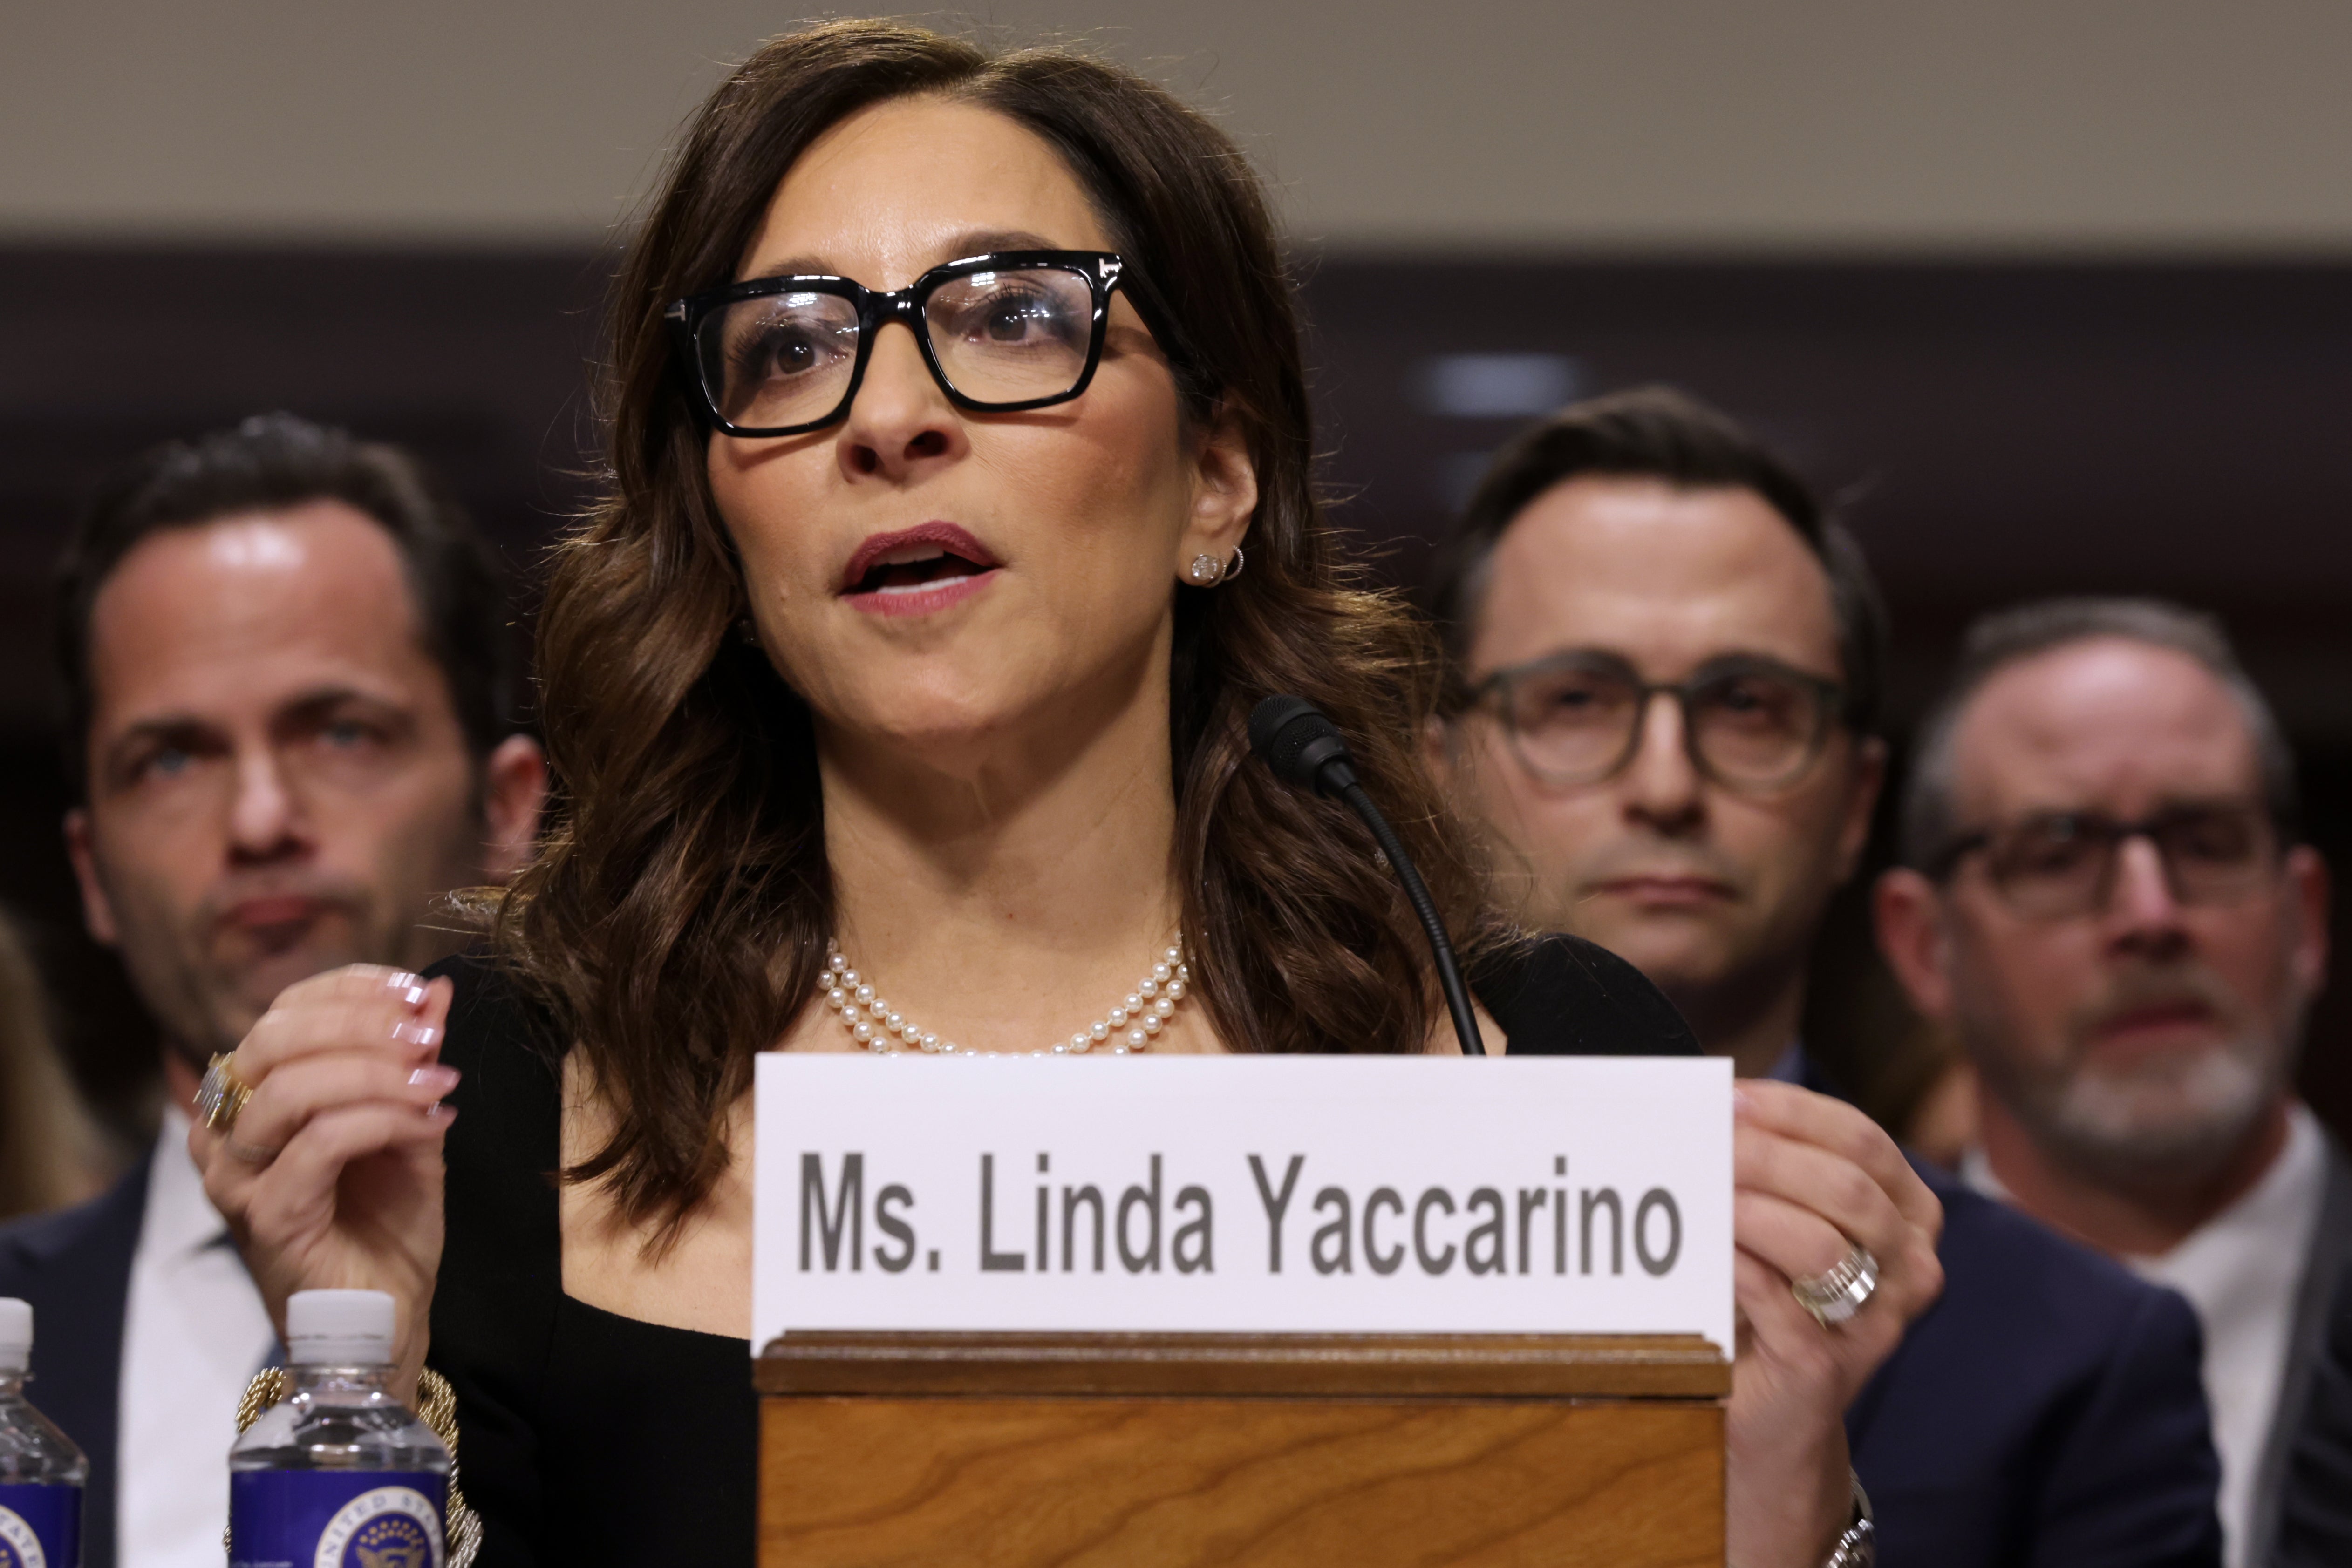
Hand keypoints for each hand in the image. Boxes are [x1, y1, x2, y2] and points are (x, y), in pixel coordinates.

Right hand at [191, 964, 457, 1398]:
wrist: (384, 1315)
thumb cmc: (388, 1222)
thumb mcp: (410, 1123)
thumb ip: (415, 1060)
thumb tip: (438, 990)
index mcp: (254, 1098)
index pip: (285, 1012)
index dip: (352, 989)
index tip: (419, 992)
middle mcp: (226, 1132)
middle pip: (274, 1038)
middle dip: (363, 1023)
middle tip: (429, 1034)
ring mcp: (236, 1177)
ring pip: (291, 1087)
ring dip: (377, 1072)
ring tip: (438, 1081)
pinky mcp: (264, 1216)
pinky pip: (318, 1143)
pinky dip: (382, 1120)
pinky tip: (430, 1124)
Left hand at [1726, 1081, 1943, 1567]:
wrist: (1770, 1411)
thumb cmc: (1768, 1298)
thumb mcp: (1781, 1221)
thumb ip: (1767, 1164)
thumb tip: (1708, 1100)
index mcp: (1907, 1212)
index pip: (1861, 1139)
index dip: (1793, 1111)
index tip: (1728, 1098)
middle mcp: (1910, 1265)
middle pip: (1846, 1187)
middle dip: (1766, 1155)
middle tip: (1702, 1140)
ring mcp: (1877, 1322)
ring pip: (1821, 1245)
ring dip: (1750, 1209)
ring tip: (1697, 1190)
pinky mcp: (1827, 1368)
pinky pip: (1780, 1303)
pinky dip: (1736, 1266)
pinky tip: (1704, 1247)